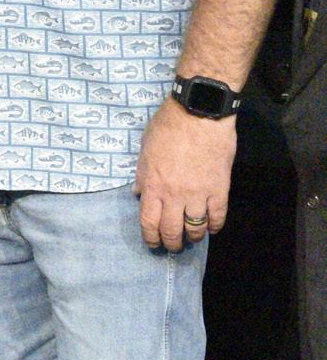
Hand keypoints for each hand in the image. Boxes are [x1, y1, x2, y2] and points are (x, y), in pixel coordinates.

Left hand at [134, 98, 235, 250]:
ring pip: (195, 228)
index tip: (153, 243)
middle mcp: (173, 195)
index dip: (151, 237)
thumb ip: (142, 174)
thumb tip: (138, 193)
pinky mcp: (219, 189)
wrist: (199, 113)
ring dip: (193, 237)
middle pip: (171, 231)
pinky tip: (211, 227)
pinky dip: (214, 226)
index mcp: (153, 185)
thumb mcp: (145, 148)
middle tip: (174, 245)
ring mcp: (198, 194)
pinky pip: (217, 217)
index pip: (149, 222)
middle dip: (171, 243)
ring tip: (192, 237)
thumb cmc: (168, 126)